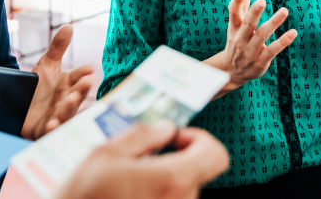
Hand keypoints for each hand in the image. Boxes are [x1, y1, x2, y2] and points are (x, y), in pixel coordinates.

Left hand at [22, 25, 94, 139]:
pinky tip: (52, 124)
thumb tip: (68, 26)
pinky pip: (50, 132)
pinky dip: (52, 129)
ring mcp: (57, 116)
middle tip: (86, 82)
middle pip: (76, 95)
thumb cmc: (37, 87)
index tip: (89, 68)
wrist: (17, 109)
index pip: (78, 77)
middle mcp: (66, 101)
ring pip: (66, 114)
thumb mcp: (46, 65)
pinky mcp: (44, 131)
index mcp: (68, 84)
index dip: (83, 73)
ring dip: (69, 107)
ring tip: (71, 98)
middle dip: (81, 89)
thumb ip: (58, 48)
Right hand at [59, 123, 229, 198]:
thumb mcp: (105, 154)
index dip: (198, 139)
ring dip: (160, 184)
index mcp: (172, 180)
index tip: (174, 138)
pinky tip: (127, 198)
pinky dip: (153, 198)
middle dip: (171, 161)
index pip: (215, 155)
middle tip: (139, 161)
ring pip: (180, 192)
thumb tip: (165, 128)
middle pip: (195, 173)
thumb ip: (142, 135)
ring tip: (125, 185)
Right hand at [213, 0, 297, 90]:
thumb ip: (241, 3)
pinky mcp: (261, 60)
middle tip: (261, 1)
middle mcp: (240, 38)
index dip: (237, 1)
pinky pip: (273, 50)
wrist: (231, 72)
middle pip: (247, 24)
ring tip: (284, 10)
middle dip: (254, 13)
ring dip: (273, 23)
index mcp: (234, 27)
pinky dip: (283, 41)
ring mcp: (250, 50)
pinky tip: (293, 32)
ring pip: (262, 35)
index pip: (233, 12)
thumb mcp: (236, 24)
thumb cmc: (237, 41)